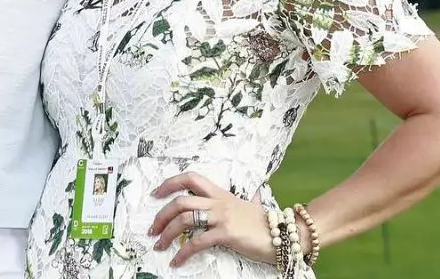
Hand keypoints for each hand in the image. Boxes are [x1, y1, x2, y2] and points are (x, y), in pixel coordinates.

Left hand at [148, 172, 274, 267]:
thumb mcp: (250, 206)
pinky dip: (183, 253)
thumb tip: (254, 193)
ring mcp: (222, 217)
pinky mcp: (227, 234)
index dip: (170, 183)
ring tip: (159, 245)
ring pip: (184, 219)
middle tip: (152, 229)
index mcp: (221, 194)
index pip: (191, 178)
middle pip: (180, 201)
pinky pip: (198, 243)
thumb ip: (244, 201)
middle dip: (161, 215)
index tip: (155, 193)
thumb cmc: (267, 223)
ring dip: (167, 233)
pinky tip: (177, 261)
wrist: (288, 233)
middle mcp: (218, 203)